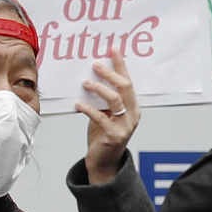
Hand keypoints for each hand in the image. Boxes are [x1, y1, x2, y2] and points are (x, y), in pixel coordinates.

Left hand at [79, 55, 138, 184]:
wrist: (104, 162)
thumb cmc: (103, 135)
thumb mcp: (106, 114)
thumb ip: (103, 100)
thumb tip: (92, 77)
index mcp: (133, 106)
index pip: (128, 81)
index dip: (120, 65)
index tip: (112, 49)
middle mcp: (133, 115)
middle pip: (124, 88)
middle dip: (110, 73)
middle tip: (96, 64)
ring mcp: (125, 126)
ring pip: (115, 100)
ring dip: (99, 89)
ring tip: (86, 83)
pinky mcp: (115, 136)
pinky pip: (101, 118)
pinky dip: (89, 109)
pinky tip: (78, 104)